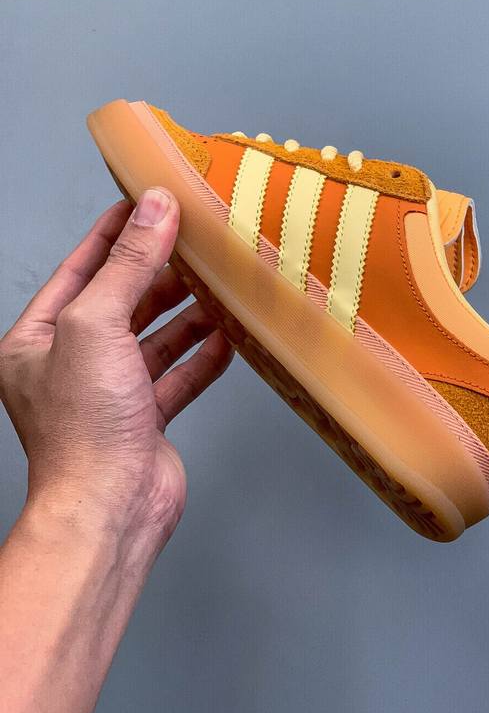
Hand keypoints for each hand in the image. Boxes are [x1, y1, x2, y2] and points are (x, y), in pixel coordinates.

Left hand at [0, 188, 232, 547]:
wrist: (110, 508)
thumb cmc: (83, 428)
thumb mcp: (97, 325)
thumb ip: (129, 265)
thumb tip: (155, 210)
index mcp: (38, 340)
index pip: (78, 271)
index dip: (113, 234)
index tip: (145, 204)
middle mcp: (70, 366)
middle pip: (121, 304)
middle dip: (158, 273)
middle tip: (195, 242)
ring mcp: (109, 395)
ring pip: (153, 341)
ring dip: (186, 315)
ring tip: (218, 286)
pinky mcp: (145, 420)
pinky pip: (177, 378)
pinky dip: (202, 358)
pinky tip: (226, 338)